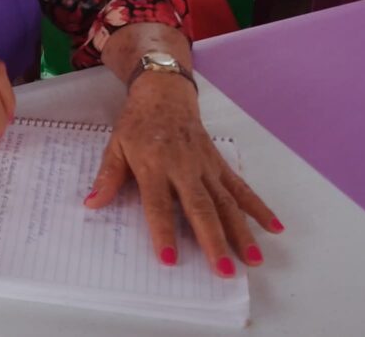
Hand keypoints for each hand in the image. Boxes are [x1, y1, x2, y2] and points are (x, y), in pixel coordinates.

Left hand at [84, 74, 282, 276]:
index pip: (158, 204)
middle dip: (213, 240)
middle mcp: (183, 168)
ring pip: (226, 202)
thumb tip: (91, 204)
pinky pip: (241, 187)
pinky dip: (259, 207)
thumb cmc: (137, 124)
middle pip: (200, 207)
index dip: (163, 232)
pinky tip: (273, 227)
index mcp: (154, 165)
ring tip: (253, 259)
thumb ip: (107, 176)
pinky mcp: (219, 163)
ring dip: (241, 231)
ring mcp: (205, 166)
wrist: (164, 93)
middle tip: (223, 270)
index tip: (170, 260)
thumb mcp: (116, 146)